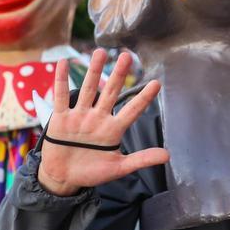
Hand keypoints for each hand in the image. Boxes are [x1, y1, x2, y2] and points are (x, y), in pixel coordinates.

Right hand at [37, 49, 167, 196]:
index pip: (132, 110)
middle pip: (110, 93)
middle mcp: (98, 118)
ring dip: (94, 71)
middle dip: (118, 75)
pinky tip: (64, 63)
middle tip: (127, 56)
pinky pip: (62, 97)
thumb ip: (141, 160)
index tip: (156, 83)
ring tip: (100, 52)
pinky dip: (61, 80)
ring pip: (88, 90)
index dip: (143, 98)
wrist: (63, 178)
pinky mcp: (62, 118)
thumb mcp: (118, 168)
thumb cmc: (92, 172)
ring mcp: (80, 116)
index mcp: (113, 129)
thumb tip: (168, 156)